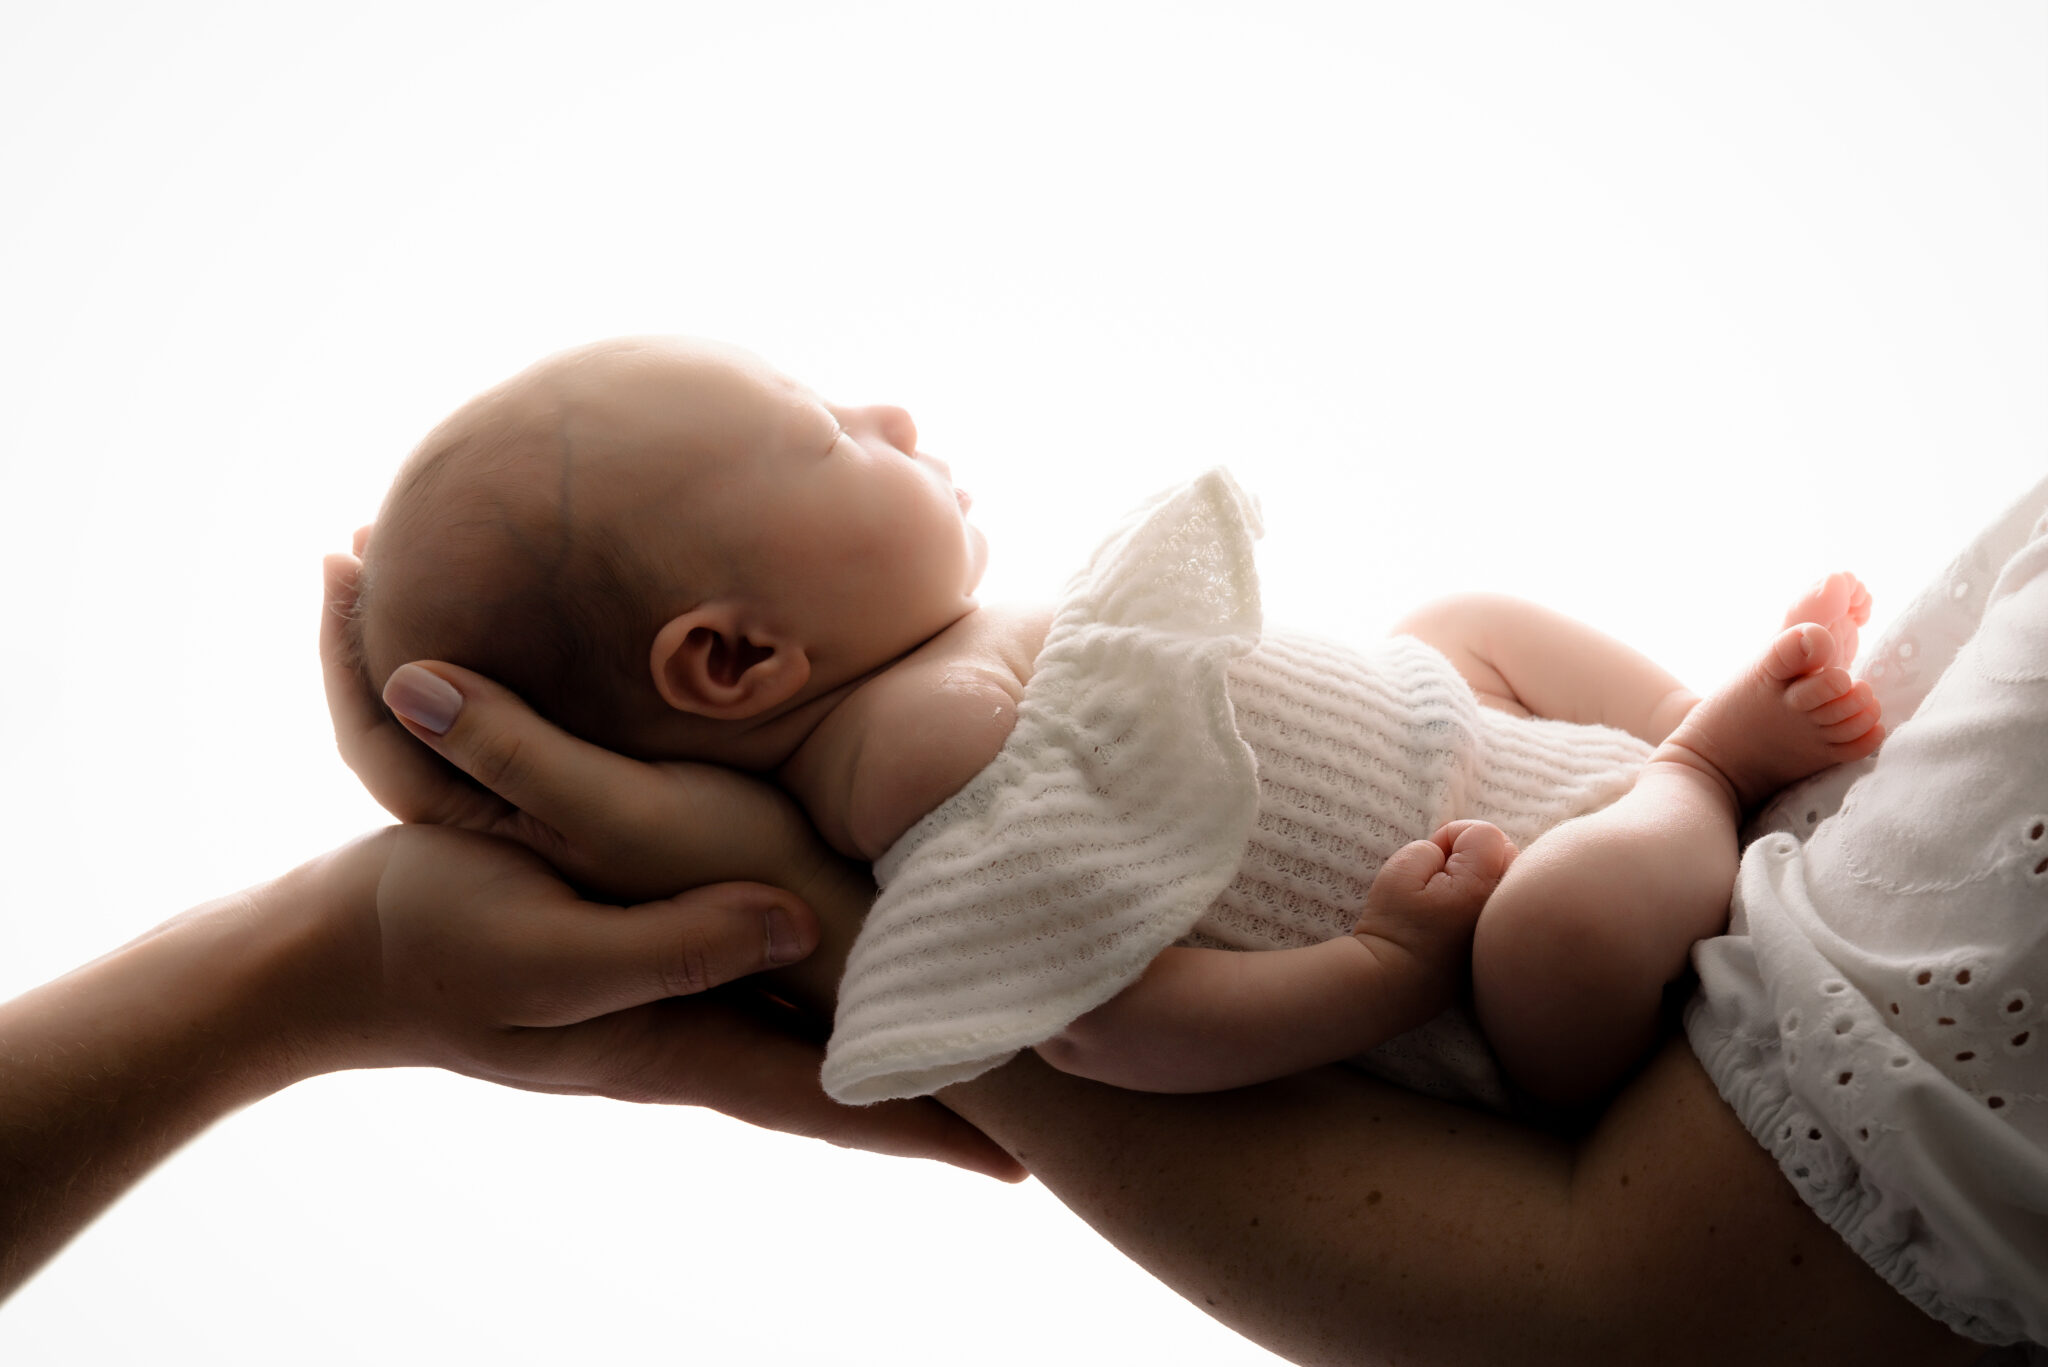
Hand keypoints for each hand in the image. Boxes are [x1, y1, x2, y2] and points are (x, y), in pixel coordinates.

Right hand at [297, 824, 1022, 1178]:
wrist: (343, 947)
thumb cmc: (432, 944)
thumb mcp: (547, 950)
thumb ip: (668, 948)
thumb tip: (797, 926)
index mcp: (680, 1042)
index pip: (831, 1098)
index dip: (925, 1126)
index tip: (1024, 1162)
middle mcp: (697, 1022)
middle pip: (843, 1070)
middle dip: (939, 1094)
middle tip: (1045, 1110)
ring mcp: (676, 985)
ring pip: (814, 1020)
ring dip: (895, 1036)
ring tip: (988, 1041)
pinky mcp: (652, 935)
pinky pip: (769, 967)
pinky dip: (835, 984)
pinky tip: (865, 968)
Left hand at [323, 549, 819, 904]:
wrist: (829, 929)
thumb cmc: (733, 874)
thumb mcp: (618, 822)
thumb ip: (520, 758)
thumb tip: (408, 683)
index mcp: (495, 835)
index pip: (380, 736)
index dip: (348, 649)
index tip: (337, 554)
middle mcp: (517, 826)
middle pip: (405, 722)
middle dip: (374, 629)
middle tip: (360, 537)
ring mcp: (564, 814)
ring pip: (464, 718)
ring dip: (437, 642)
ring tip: (427, 558)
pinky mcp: (618, 798)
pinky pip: (527, 718)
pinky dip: (507, 660)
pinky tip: (537, 616)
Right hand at [1349, 820, 1514, 1001]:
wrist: (1396, 983)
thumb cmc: (1394, 927)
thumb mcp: (1401, 869)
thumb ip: (1433, 846)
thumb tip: (1452, 854)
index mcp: (1480, 884)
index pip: (1484, 832)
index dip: (1451, 837)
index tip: (1430, 862)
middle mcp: (1502, 904)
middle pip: (1504, 850)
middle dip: (1473, 853)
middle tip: (1439, 877)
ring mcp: (1504, 926)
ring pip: (1507, 877)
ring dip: (1483, 875)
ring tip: (1450, 897)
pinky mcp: (1499, 942)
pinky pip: (1503, 904)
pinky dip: (1486, 900)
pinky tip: (1461, 917)